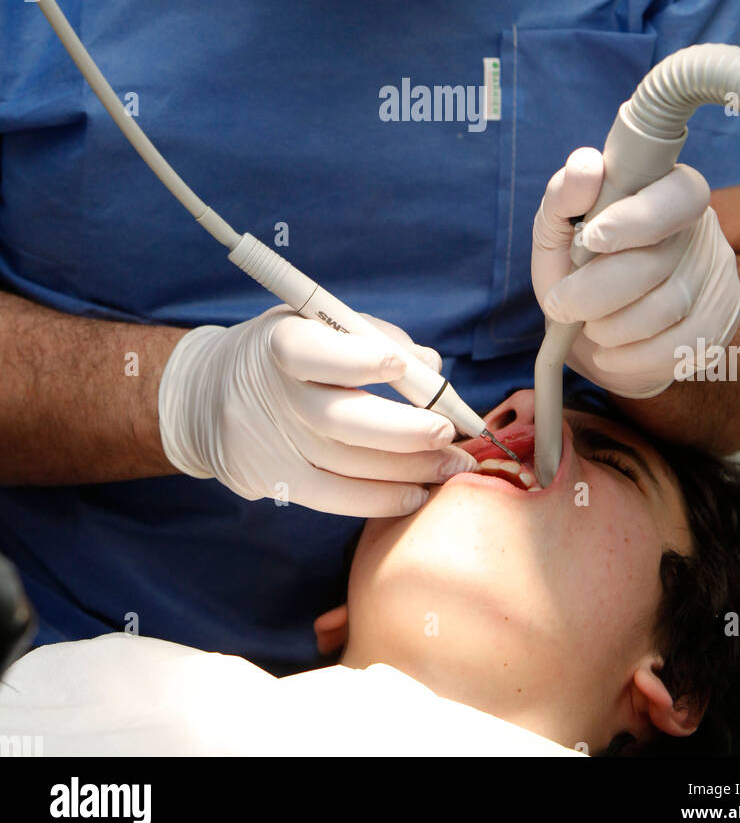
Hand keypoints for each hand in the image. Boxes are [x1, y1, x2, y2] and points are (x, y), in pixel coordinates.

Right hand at [157, 306, 476, 514]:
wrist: (205, 394)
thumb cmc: (282, 352)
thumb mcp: (312, 323)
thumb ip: (370, 336)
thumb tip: (431, 367)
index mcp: (280, 342)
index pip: (313, 352)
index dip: (357, 359)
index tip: (403, 366)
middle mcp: (271, 395)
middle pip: (339, 420)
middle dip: (402, 430)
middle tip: (448, 432)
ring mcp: (269, 443)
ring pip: (346, 463)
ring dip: (407, 469)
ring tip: (451, 467)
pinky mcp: (271, 480)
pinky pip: (333, 498)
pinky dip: (379, 499)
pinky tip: (416, 495)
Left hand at [531, 148, 739, 398]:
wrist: (593, 330)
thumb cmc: (576, 269)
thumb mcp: (557, 230)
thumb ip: (564, 195)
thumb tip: (586, 166)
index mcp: (666, 190)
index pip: (677, 195)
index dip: (638, 218)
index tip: (592, 239)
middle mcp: (701, 229)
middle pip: (661, 260)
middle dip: (598, 289)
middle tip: (561, 303)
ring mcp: (717, 275)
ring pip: (670, 306)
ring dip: (613, 325)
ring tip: (588, 326)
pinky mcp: (721, 320)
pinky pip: (685, 345)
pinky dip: (635, 356)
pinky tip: (611, 352)